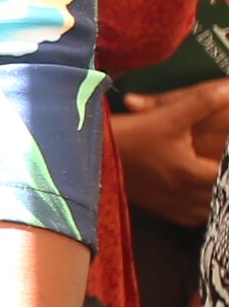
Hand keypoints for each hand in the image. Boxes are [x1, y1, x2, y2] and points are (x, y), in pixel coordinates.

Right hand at [113, 82, 228, 226]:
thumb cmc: (128, 136)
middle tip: (224, 168)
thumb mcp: (165, 116)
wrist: (91, 158)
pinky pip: (197, 217)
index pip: (227, 174)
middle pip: (223, 194)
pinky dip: (206, 207)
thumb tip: (228, 89)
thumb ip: (202, 102)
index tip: (228, 158)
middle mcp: (187, 195)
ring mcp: (175, 206)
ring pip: (213, 208)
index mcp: (192, 174)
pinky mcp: (165, 212)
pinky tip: (205, 195)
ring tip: (218, 180)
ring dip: (219, 195)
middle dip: (225, 180)